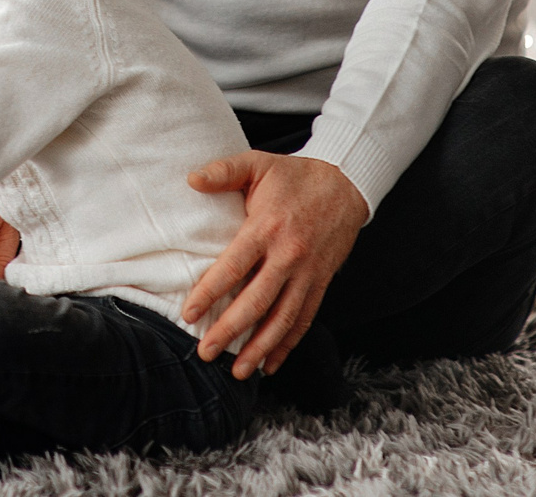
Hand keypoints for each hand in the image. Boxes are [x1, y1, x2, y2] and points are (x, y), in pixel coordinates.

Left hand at [181, 152, 367, 379]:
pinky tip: (271, 364)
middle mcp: (289, 255)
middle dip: (230, 331)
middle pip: (257, 301)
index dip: (210, 293)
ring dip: (261, 348)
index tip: (189, 314)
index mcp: (267, 228)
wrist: (346, 182)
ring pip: (283, 319)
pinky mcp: (321, 281)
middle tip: (206, 353)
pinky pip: (305, 318)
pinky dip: (288, 344)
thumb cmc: (295, 175)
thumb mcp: (258, 163)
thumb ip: (223, 171)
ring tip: (239, 372)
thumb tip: (190, 179)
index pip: (234, 267)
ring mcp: (308, 272)